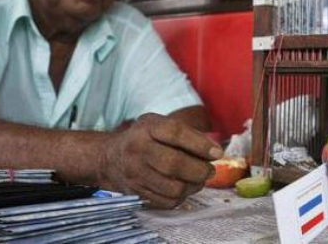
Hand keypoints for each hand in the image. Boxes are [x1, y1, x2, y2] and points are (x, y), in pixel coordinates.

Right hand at [97, 113, 222, 208]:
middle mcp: (137, 149)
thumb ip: (188, 134)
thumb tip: (215, 152)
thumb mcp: (160, 125)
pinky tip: (183, 188)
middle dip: (200, 170)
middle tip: (209, 171)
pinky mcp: (136, 193)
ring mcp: (135, 173)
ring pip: (173, 187)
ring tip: (197, 180)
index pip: (175, 133)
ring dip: (193, 186)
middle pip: (174, 163)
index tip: (217, 153)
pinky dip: (181, 197)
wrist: (110, 158)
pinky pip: (167, 201)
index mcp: (147, 127)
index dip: (200, 144)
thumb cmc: (145, 139)